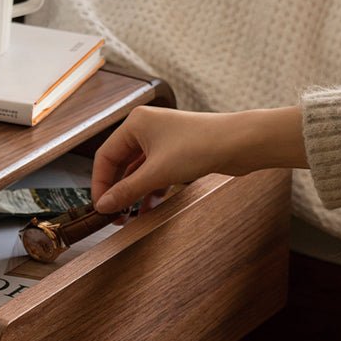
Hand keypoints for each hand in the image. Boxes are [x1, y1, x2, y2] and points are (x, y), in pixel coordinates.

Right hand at [91, 105, 307, 214]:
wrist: (240, 143)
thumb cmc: (200, 146)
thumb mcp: (156, 173)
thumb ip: (126, 191)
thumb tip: (103, 205)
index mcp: (135, 124)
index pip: (105, 157)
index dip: (100, 184)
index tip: (100, 207)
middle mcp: (146, 129)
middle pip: (120, 165)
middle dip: (117, 191)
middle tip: (114, 215)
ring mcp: (162, 141)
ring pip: (137, 172)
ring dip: (133, 194)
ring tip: (129, 217)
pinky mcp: (176, 153)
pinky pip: (154, 174)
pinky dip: (149, 191)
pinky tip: (148, 209)